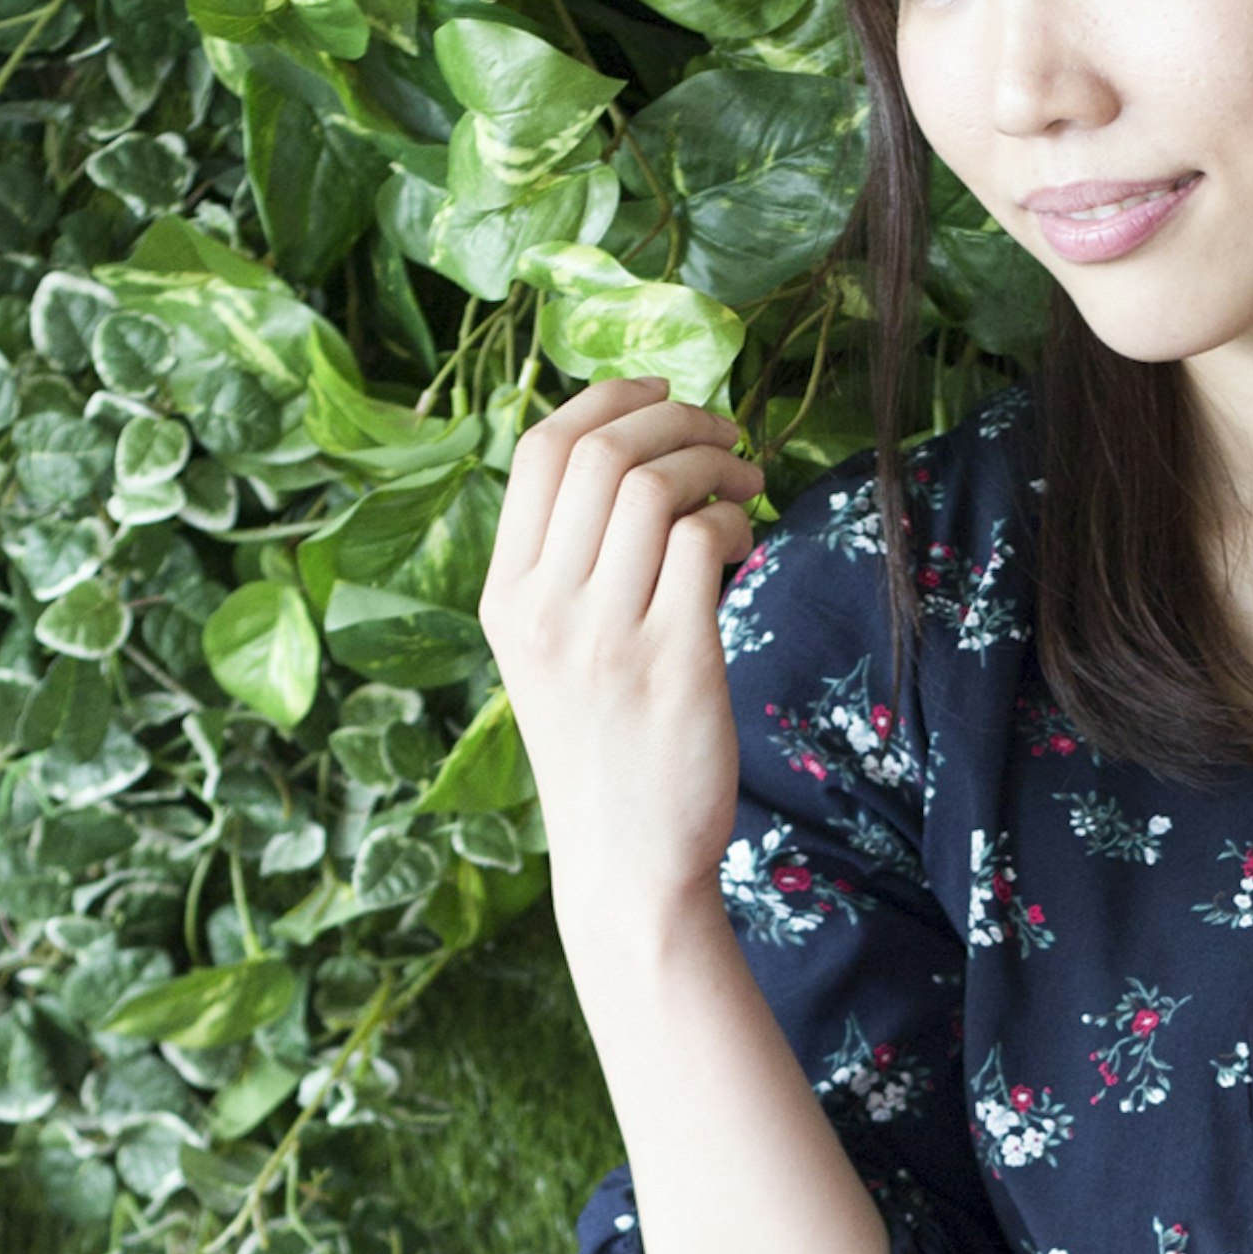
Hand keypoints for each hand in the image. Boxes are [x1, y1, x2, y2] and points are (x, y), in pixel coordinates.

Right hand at [477, 377, 767, 920]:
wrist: (625, 862)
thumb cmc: (604, 747)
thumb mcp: (553, 651)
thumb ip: (572, 565)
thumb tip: (637, 458)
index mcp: (504, 595)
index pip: (538, 451)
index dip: (607, 398)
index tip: (663, 391)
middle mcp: (542, 609)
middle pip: (604, 453)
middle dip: (679, 419)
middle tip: (728, 436)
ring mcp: (602, 637)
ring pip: (656, 488)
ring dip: (717, 464)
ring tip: (748, 485)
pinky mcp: (672, 662)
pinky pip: (705, 542)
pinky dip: (735, 521)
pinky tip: (746, 543)